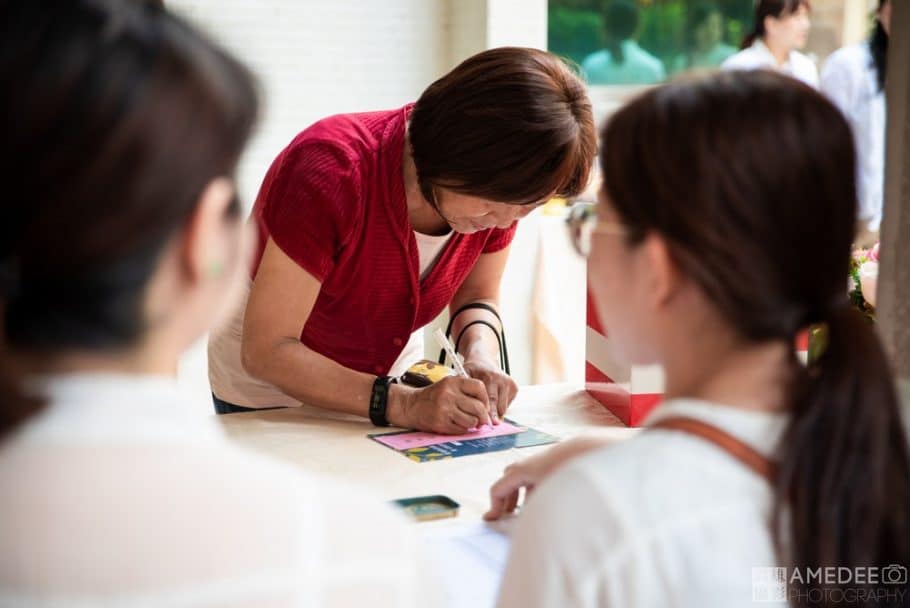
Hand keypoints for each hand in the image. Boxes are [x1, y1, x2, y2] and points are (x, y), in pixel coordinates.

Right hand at [388, 376, 491, 434]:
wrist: (411, 405)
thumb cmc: (433, 396)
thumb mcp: (449, 386)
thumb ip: (466, 392)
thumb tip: (487, 408)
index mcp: (453, 382)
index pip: (479, 387)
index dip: (485, 398)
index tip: (485, 405)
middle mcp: (449, 394)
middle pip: (478, 407)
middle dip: (483, 416)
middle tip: (482, 420)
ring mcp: (445, 409)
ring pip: (472, 421)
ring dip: (472, 424)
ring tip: (467, 421)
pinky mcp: (441, 423)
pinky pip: (462, 429)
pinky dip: (463, 429)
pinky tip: (456, 424)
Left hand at [463, 358, 517, 423]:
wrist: (484, 360)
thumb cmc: (473, 369)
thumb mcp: (465, 374)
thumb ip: (465, 388)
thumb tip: (465, 404)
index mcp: (490, 376)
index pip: (490, 399)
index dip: (486, 413)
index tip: (483, 423)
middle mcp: (501, 379)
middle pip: (498, 405)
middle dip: (492, 417)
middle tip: (488, 425)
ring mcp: (509, 383)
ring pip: (503, 408)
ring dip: (495, 412)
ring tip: (487, 408)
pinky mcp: (514, 388)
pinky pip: (507, 405)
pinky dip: (500, 407)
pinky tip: (494, 400)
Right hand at [483, 437, 610, 520]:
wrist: (591, 452)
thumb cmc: (568, 474)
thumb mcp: (546, 497)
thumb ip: (533, 511)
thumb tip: (527, 522)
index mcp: (522, 471)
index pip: (498, 488)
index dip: (493, 506)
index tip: (493, 521)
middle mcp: (529, 464)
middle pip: (509, 479)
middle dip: (507, 497)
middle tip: (508, 513)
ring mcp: (543, 461)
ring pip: (525, 477)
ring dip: (522, 493)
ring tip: (529, 509)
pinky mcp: (556, 461)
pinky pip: (539, 475)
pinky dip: (536, 487)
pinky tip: (549, 499)